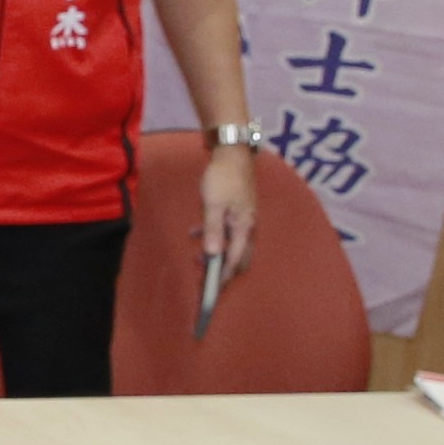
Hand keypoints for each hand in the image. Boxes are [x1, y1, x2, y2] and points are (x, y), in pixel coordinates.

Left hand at [193, 144, 258, 285]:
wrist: (233, 154)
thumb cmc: (223, 178)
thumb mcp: (212, 205)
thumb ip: (212, 230)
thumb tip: (212, 255)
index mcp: (244, 227)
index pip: (235, 259)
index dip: (224, 276)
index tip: (213, 290)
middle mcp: (248, 226)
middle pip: (238, 257)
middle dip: (223, 270)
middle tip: (205, 279)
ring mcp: (244, 219)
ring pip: (232, 245)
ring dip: (216, 253)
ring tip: (197, 259)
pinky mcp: (237, 212)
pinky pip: (227, 231)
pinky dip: (213, 236)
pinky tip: (195, 233)